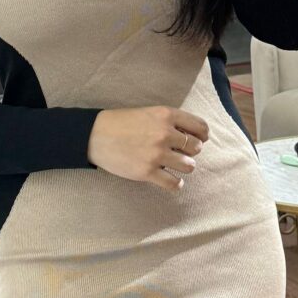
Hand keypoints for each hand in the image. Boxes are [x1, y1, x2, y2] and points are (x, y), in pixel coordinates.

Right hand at [87, 106, 209, 189]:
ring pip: (189, 166)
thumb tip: (192, 136)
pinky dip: (176, 184)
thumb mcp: (149, 112)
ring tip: (173, 166)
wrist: (95, 135)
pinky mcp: (147, 172)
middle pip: (196, 148)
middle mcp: (165, 133)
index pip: (200, 127)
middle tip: (179, 153)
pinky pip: (174, 183)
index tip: (198, 140)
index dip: (202, 136)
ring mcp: (157, 154)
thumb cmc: (121, 123)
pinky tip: (171, 180)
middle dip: (190, 152)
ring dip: (184, 167)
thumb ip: (169, 121)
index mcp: (166, 115)